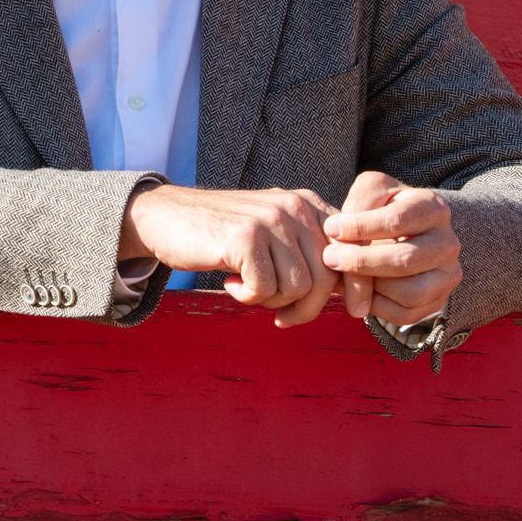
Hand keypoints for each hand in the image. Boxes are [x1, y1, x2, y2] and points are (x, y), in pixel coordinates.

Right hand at [126, 185, 339, 326]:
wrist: (165, 217)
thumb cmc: (222, 235)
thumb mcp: (275, 233)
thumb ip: (310, 250)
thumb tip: (352, 292)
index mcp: (308, 203)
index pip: (351, 252)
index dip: (357, 288)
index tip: (355, 313)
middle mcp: (294, 206)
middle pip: (326, 279)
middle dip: (306, 308)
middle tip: (280, 316)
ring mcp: (270, 220)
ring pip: (297, 289)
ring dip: (271, 302)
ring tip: (247, 288)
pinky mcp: (245, 237)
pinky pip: (264, 290)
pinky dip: (246, 297)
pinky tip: (229, 282)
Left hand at [323, 171, 461, 322]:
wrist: (402, 232)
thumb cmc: (381, 207)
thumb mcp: (370, 192)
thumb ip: (358, 204)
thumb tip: (339, 235)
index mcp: (433, 208)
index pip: (397, 221)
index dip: (361, 227)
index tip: (331, 228)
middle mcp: (448, 243)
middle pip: (405, 260)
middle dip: (361, 262)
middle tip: (329, 258)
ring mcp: (447, 275)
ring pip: (409, 292)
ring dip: (369, 287)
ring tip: (343, 274)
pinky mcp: (438, 300)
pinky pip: (405, 314)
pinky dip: (376, 306)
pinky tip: (357, 290)